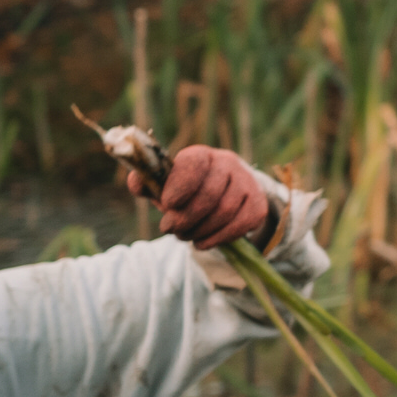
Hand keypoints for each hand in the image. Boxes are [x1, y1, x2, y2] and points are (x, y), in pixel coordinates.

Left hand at [141, 145, 278, 251]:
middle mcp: (228, 163)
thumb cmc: (185, 189)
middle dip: (186, 218)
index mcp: (201, 155)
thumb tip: (138, 183)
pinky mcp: (258, 203)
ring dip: (200, 230)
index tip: (167, 204)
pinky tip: (203, 242)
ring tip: (185, 236)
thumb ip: (146, 183)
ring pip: (225, 212)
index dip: (180, 185)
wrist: (223, 192)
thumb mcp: (162, 185)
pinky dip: (219, 238)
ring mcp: (247, 183)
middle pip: (210, 194)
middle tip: (170, 229)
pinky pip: (242, 224)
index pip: (194, 163)